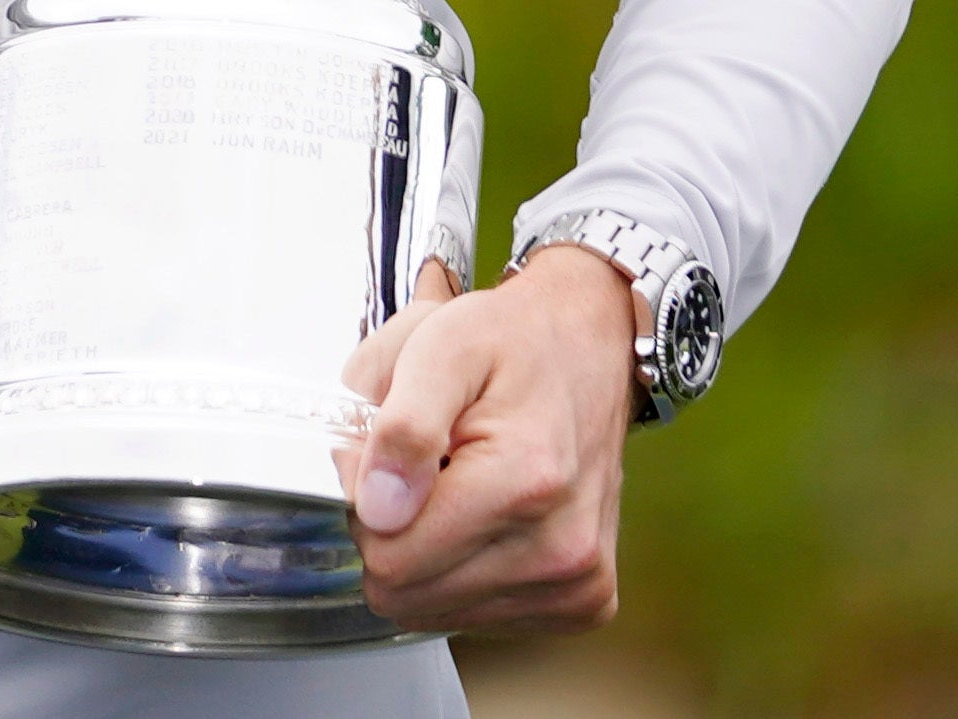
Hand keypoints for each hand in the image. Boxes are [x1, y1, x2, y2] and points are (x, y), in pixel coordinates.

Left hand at [338, 241, 636, 633]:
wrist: (589, 344)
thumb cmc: (512, 341)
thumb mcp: (438, 345)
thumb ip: (399, 426)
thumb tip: (377, 509)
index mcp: (524, 481)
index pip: (389, 558)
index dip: (368, 507)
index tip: (389, 461)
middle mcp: (563, 546)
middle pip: (409, 595)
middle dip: (394, 533)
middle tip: (422, 470)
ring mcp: (579, 583)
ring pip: (439, 612)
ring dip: (430, 554)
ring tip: (462, 486)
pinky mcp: (585, 601)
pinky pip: (481, 617)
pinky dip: (466, 573)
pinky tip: (489, 517)